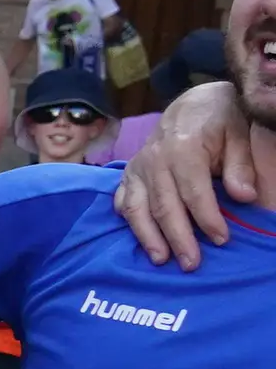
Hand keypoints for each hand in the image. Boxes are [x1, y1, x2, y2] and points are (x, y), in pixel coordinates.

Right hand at [114, 79, 262, 268]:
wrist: (191, 104)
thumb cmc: (220, 119)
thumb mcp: (238, 133)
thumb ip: (240, 165)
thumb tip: (244, 196)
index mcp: (183, 149)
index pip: (194, 191)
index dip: (207, 218)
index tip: (221, 239)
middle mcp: (154, 161)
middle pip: (164, 206)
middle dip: (178, 237)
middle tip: (191, 264)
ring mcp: (137, 169)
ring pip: (137, 208)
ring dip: (148, 237)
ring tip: (161, 260)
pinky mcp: (129, 175)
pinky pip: (123, 202)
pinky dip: (129, 222)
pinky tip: (141, 239)